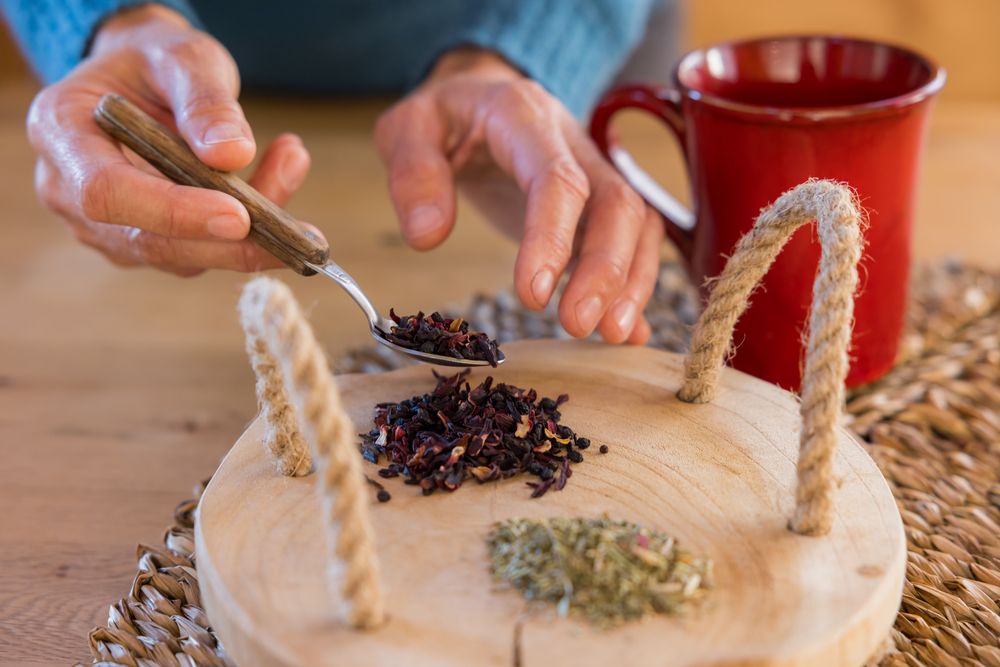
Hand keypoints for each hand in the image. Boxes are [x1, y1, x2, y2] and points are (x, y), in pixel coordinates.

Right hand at [27, 5, 317, 275]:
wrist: (149, 79)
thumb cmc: (158, 63)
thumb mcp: (184, 58)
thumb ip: (205, 101)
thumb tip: (231, 155)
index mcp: (62, 134)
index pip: (107, 193)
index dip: (174, 212)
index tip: (239, 214)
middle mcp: (70, 190)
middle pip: (150, 241)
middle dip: (231, 240)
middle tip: (300, 225)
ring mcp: (107, 227)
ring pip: (186, 257)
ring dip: (253, 231)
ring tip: (291, 162)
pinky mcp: (147, 244)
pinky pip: (204, 253)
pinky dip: (251, 231)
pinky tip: (279, 179)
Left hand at [375, 49, 661, 343]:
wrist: (480, 95)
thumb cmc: (445, 117)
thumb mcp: (406, 127)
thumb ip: (412, 174)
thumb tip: (427, 237)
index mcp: (524, 117)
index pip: (557, 179)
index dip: (552, 239)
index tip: (532, 296)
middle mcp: (574, 143)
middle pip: (616, 203)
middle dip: (606, 270)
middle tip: (577, 325)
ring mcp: (595, 173)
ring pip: (638, 223)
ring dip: (632, 281)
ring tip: (612, 334)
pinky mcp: (600, 203)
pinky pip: (636, 239)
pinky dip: (637, 285)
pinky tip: (632, 331)